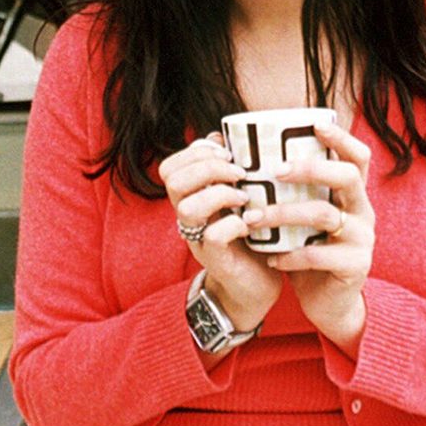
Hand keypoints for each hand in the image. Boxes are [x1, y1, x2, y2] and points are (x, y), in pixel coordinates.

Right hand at [158, 133, 281, 332]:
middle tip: (238, 172)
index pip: (171, 166)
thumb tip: (229, 136)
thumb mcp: (240, 200)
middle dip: (208, 167)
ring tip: (244, 197)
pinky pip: (213, 236)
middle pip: (173, 179)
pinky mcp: (215, 259)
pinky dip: (233, 225)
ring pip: (186, 207)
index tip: (227, 150)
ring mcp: (198, 239)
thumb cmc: (252, 238)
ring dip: (218, 194)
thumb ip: (233, 173)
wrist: (254, 288)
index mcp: (192, 198)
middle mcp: (188, 217)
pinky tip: (249, 225)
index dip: (196, 151)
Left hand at [243, 121, 373, 354]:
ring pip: (325, 215)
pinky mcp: (355, 266)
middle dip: (311, 169)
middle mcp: (363, 212)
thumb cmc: (310, 252)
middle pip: (347, 177)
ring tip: (252, 219)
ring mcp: (362, 239)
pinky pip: (319, 255)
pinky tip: (270, 259)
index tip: (315, 124)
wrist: (329, 305)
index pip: (357, 158)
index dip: (341, 138)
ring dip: (283, 214)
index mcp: (352, 196)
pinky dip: (290, 256)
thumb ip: (292, 194)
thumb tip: (250, 161)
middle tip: (276, 171)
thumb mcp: (304, 220)